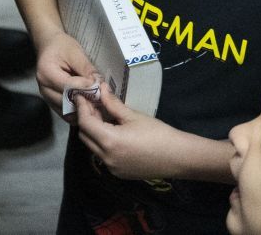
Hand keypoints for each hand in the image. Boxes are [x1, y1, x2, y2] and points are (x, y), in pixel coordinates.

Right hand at [35, 31, 99, 116]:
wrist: (49, 45)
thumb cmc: (62, 46)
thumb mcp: (75, 52)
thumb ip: (86, 69)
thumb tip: (98, 84)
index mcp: (46, 72)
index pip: (68, 86)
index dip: (85, 88)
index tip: (100, 87)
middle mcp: (43, 88)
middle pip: (66, 102)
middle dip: (85, 102)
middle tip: (102, 101)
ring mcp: (46, 96)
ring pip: (66, 112)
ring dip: (82, 110)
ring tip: (97, 106)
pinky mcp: (51, 101)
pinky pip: (65, 113)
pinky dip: (77, 113)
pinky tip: (89, 108)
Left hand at [72, 86, 198, 180]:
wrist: (178, 158)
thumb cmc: (158, 134)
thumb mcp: (133, 116)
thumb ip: (113, 103)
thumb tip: (101, 88)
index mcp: (109, 142)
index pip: (85, 122)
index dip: (82, 107)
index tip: (82, 95)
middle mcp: (106, 158)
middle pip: (84, 135)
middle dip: (85, 119)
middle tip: (93, 104)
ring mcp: (111, 168)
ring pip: (92, 146)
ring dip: (92, 131)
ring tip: (102, 116)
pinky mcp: (118, 173)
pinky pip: (101, 155)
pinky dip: (101, 142)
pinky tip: (111, 131)